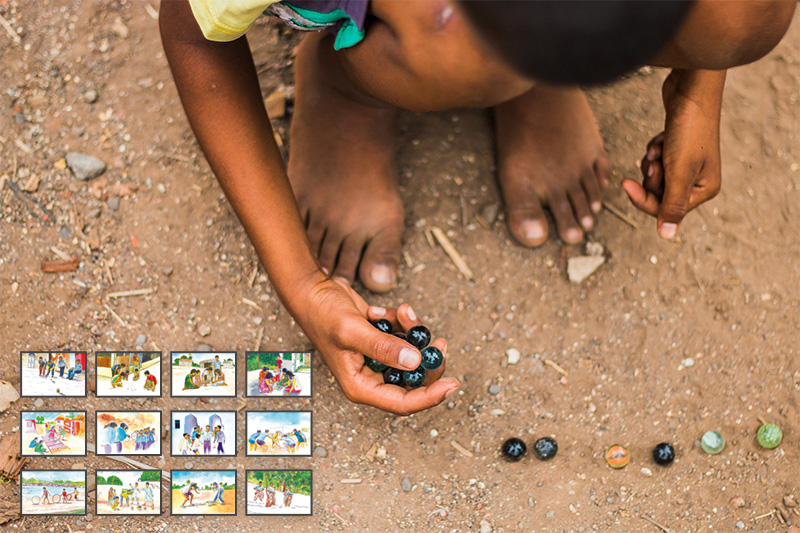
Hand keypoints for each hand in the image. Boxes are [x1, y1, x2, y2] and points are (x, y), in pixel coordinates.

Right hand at [296, 277, 458, 414]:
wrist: (314, 292)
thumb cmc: (323, 314)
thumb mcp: (352, 330)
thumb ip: (382, 347)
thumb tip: (414, 361)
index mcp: (361, 386)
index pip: (402, 402)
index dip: (430, 397)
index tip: (453, 383)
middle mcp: (372, 377)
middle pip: (414, 380)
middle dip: (428, 359)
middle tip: (438, 341)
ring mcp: (379, 360)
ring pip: (413, 355)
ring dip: (414, 333)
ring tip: (404, 312)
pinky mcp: (383, 342)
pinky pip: (405, 338)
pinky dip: (403, 323)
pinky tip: (386, 310)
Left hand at [622, 69, 724, 238]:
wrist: (691, 90)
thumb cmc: (689, 129)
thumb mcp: (679, 171)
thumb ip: (671, 205)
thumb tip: (666, 236)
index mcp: (704, 190)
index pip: (664, 210)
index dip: (642, 198)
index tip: (625, 184)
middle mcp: (699, 180)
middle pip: (658, 194)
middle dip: (650, 176)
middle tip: (656, 159)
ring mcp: (689, 165)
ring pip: (654, 177)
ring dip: (651, 161)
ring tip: (661, 146)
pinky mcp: (678, 150)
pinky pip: (656, 160)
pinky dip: (654, 150)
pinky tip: (661, 137)